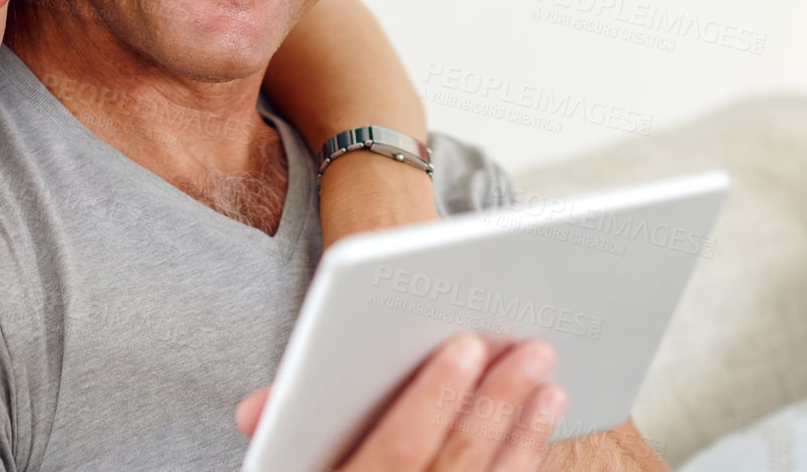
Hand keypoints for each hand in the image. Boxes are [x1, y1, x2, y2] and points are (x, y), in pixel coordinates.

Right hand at [237, 333, 566, 471]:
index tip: (464, 346)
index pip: (396, 453)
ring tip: (545, 374)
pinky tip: (539, 418)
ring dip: (521, 429)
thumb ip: (285, 431)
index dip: (432, 400)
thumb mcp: (289, 466)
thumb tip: (261, 406)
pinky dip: (525, 456)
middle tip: (529, 349)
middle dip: (494, 402)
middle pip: (454, 465)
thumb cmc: (325, 469)